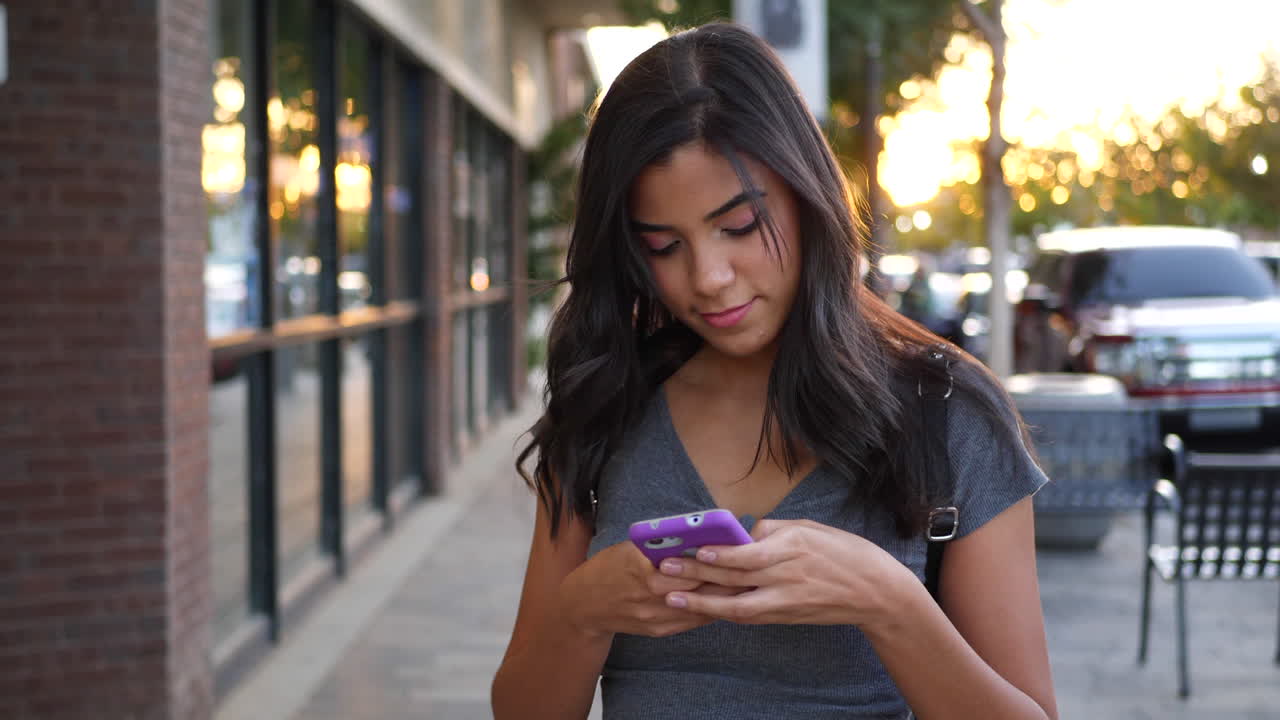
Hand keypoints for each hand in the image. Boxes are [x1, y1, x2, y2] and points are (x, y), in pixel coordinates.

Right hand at [557, 540, 739, 639]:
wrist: (584, 605)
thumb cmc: (607, 568)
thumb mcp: (629, 548)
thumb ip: (660, 545)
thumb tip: (695, 536)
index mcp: (644, 568)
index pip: (689, 565)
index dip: (714, 561)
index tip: (736, 552)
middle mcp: (651, 594)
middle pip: (698, 588)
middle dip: (724, 580)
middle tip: (749, 571)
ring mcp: (655, 616)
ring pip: (699, 608)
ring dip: (721, 598)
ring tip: (743, 587)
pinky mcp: (658, 630)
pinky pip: (690, 622)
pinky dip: (707, 611)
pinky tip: (721, 603)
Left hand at [656, 519, 917, 628]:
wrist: (874, 591)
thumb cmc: (842, 551)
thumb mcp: (808, 528)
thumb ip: (771, 530)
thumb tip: (740, 533)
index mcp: (793, 546)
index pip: (750, 553)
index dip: (721, 554)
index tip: (696, 550)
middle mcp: (787, 575)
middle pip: (736, 578)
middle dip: (699, 575)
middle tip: (667, 570)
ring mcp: (786, 599)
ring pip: (738, 605)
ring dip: (704, 602)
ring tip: (675, 597)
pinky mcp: (786, 615)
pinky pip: (751, 615)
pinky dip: (725, 612)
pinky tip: (703, 607)